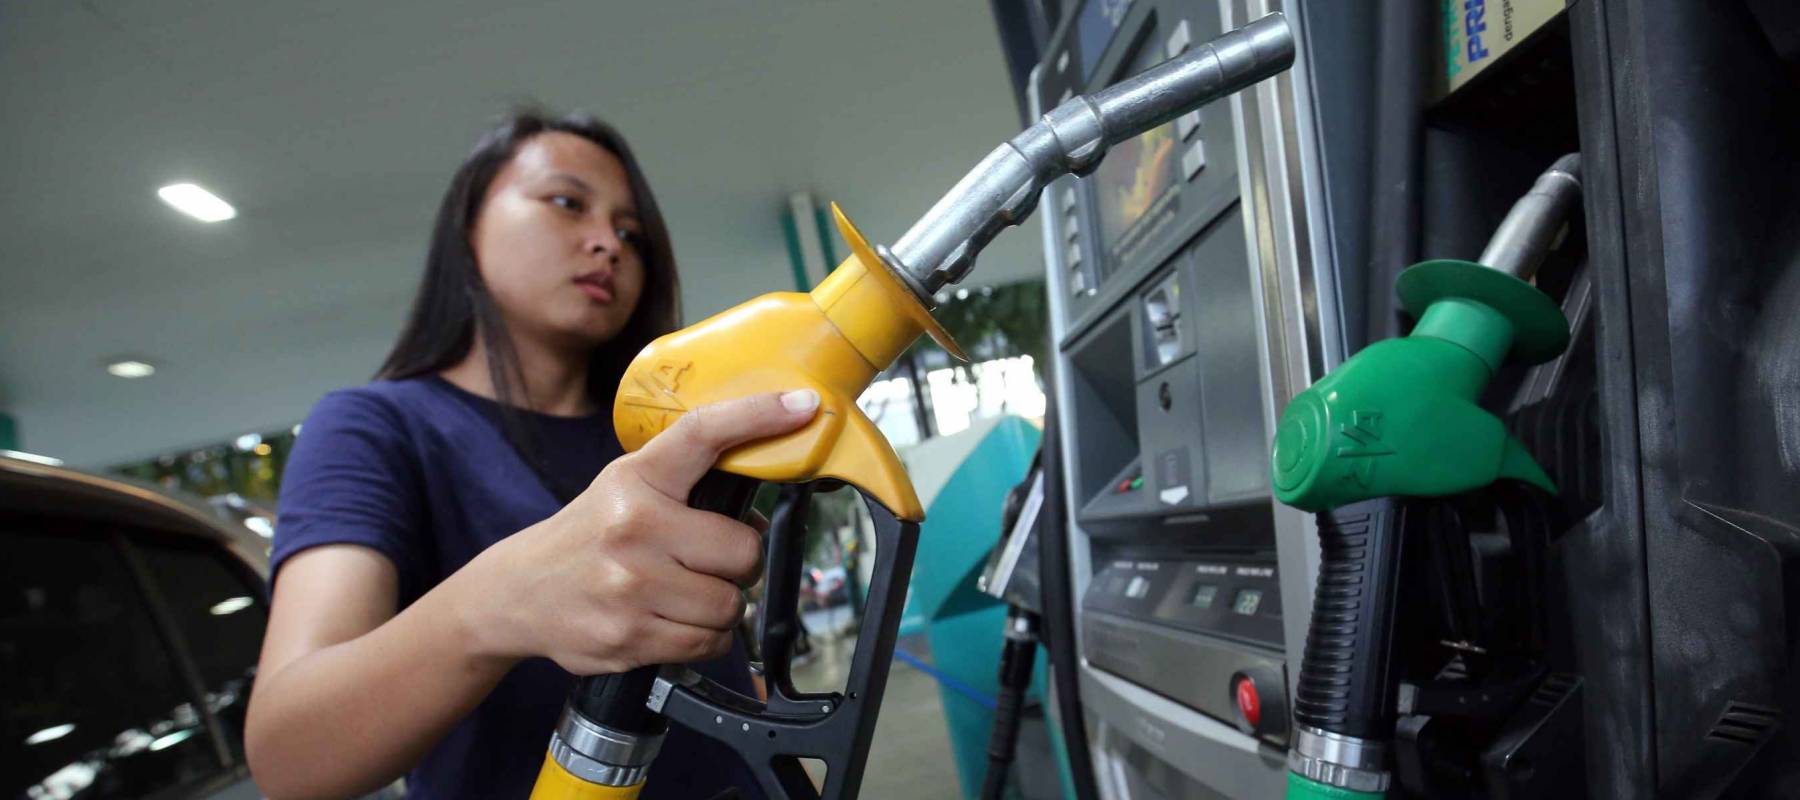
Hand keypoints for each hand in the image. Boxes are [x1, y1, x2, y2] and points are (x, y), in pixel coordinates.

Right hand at [456, 389, 818, 674]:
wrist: (517, 593)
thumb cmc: (588, 536)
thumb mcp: (625, 490)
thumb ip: (686, 489)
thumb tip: (759, 512)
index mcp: (636, 480)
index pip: (704, 434)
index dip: (759, 415)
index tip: (804, 406)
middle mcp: (633, 528)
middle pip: (742, 550)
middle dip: (737, 561)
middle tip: (708, 560)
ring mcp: (630, 586)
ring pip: (729, 603)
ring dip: (721, 604)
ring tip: (684, 593)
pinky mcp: (630, 637)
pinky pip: (708, 643)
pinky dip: (705, 637)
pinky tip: (674, 619)